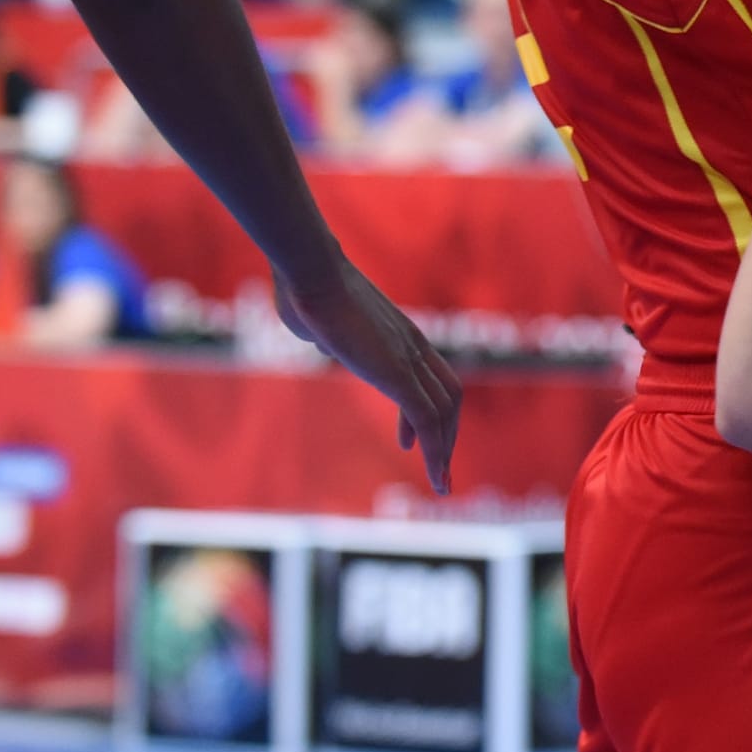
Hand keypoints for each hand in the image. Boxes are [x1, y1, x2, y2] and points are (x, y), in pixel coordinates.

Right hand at [276, 255, 462, 493]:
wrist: (309, 270)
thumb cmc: (303, 287)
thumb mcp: (319, 315)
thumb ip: (326, 328)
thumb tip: (316, 330)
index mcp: (399, 332)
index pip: (429, 375)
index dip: (426, 410)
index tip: (409, 441)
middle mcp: (413, 344)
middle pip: (448, 393)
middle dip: (446, 433)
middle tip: (440, 467)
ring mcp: (408, 358)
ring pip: (445, 410)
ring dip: (445, 448)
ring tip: (441, 481)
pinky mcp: (397, 373)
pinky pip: (427, 418)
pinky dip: (436, 451)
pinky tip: (434, 475)